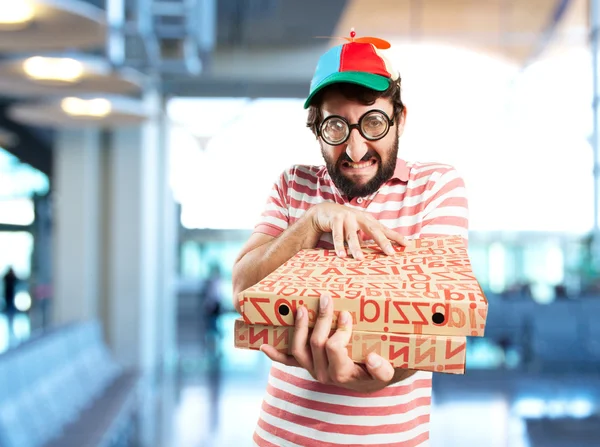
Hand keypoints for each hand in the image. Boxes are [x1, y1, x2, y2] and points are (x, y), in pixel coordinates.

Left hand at [260, 294, 405, 393]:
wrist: (369, 379)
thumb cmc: (378, 370)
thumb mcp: (388, 372)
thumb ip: (382, 369)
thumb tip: (373, 359)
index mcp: (343, 374)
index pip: (335, 348)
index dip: (339, 330)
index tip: (346, 314)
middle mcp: (324, 374)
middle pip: (316, 343)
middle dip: (322, 319)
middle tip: (327, 299)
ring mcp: (312, 369)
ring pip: (298, 349)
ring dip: (299, 327)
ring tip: (302, 309)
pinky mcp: (305, 365)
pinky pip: (287, 361)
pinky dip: (275, 354)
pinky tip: (264, 345)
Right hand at [308, 203, 405, 259]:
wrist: (324, 211)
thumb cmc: (344, 223)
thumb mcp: (358, 228)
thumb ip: (368, 237)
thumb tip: (383, 250)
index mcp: (368, 220)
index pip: (384, 229)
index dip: (395, 237)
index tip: (407, 245)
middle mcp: (360, 217)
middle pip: (373, 230)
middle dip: (382, 241)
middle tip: (390, 253)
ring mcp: (347, 217)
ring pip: (352, 235)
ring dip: (355, 248)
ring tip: (360, 259)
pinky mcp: (335, 219)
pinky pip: (337, 235)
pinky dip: (339, 246)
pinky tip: (341, 255)